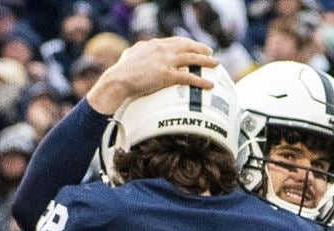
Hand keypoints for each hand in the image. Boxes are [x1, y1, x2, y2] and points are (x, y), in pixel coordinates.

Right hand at [86, 37, 218, 114]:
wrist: (117, 80)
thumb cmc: (121, 71)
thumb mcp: (130, 54)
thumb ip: (138, 50)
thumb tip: (138, 50)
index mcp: (155, 44)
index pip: (177, 41)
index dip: (189, 43)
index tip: (195, 46)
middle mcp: (163, 50)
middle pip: (188, 47)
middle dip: (201, 49)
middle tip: (210, 52)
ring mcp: (166, 62)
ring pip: (192, 59)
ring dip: (206, 61)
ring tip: (216, 65)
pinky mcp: (167, 75)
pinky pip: (189, 77)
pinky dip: (201, 81)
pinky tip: (209, 85)